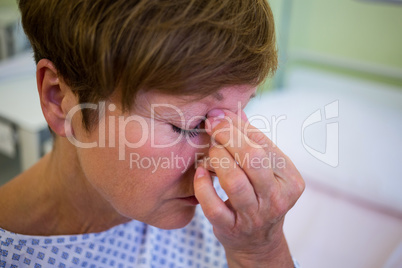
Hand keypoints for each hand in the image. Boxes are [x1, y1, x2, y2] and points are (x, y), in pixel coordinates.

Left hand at [194, 109, 304, 266]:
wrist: (257, 241)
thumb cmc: (259, 195)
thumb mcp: (264, 170)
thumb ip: (250, 140)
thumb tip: (226, 111)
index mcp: (290, 178)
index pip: (264, 144)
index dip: (238, 127)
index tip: (217, 115)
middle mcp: (277, 198)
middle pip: (253, 160)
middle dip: (228, 137)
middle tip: (211, 126)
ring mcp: (255, 216)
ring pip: (235, 182)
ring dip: (216, 159)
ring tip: (209, 151)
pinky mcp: (232, 229)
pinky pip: (214, 206)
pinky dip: (202, 186)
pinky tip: (199, 173)